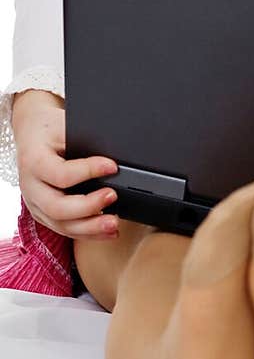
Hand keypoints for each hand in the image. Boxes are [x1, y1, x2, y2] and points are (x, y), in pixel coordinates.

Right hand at [12, 90, 119, 239]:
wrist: (33, 135)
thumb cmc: (50, 130)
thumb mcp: (65, 126)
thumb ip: (86, 142)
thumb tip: (117, 154)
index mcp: (34, 161)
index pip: (61, 174)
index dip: (88, 171)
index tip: (112, 166)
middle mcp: (31, 187)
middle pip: (57, 207)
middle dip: (88, 207)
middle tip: (112, 196)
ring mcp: (36, 204)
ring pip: (61, 224)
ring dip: (90, 228)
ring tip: (114, 223)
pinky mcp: (44, 214)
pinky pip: (65, 229)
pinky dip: (88, 233)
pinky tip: (108, 231)